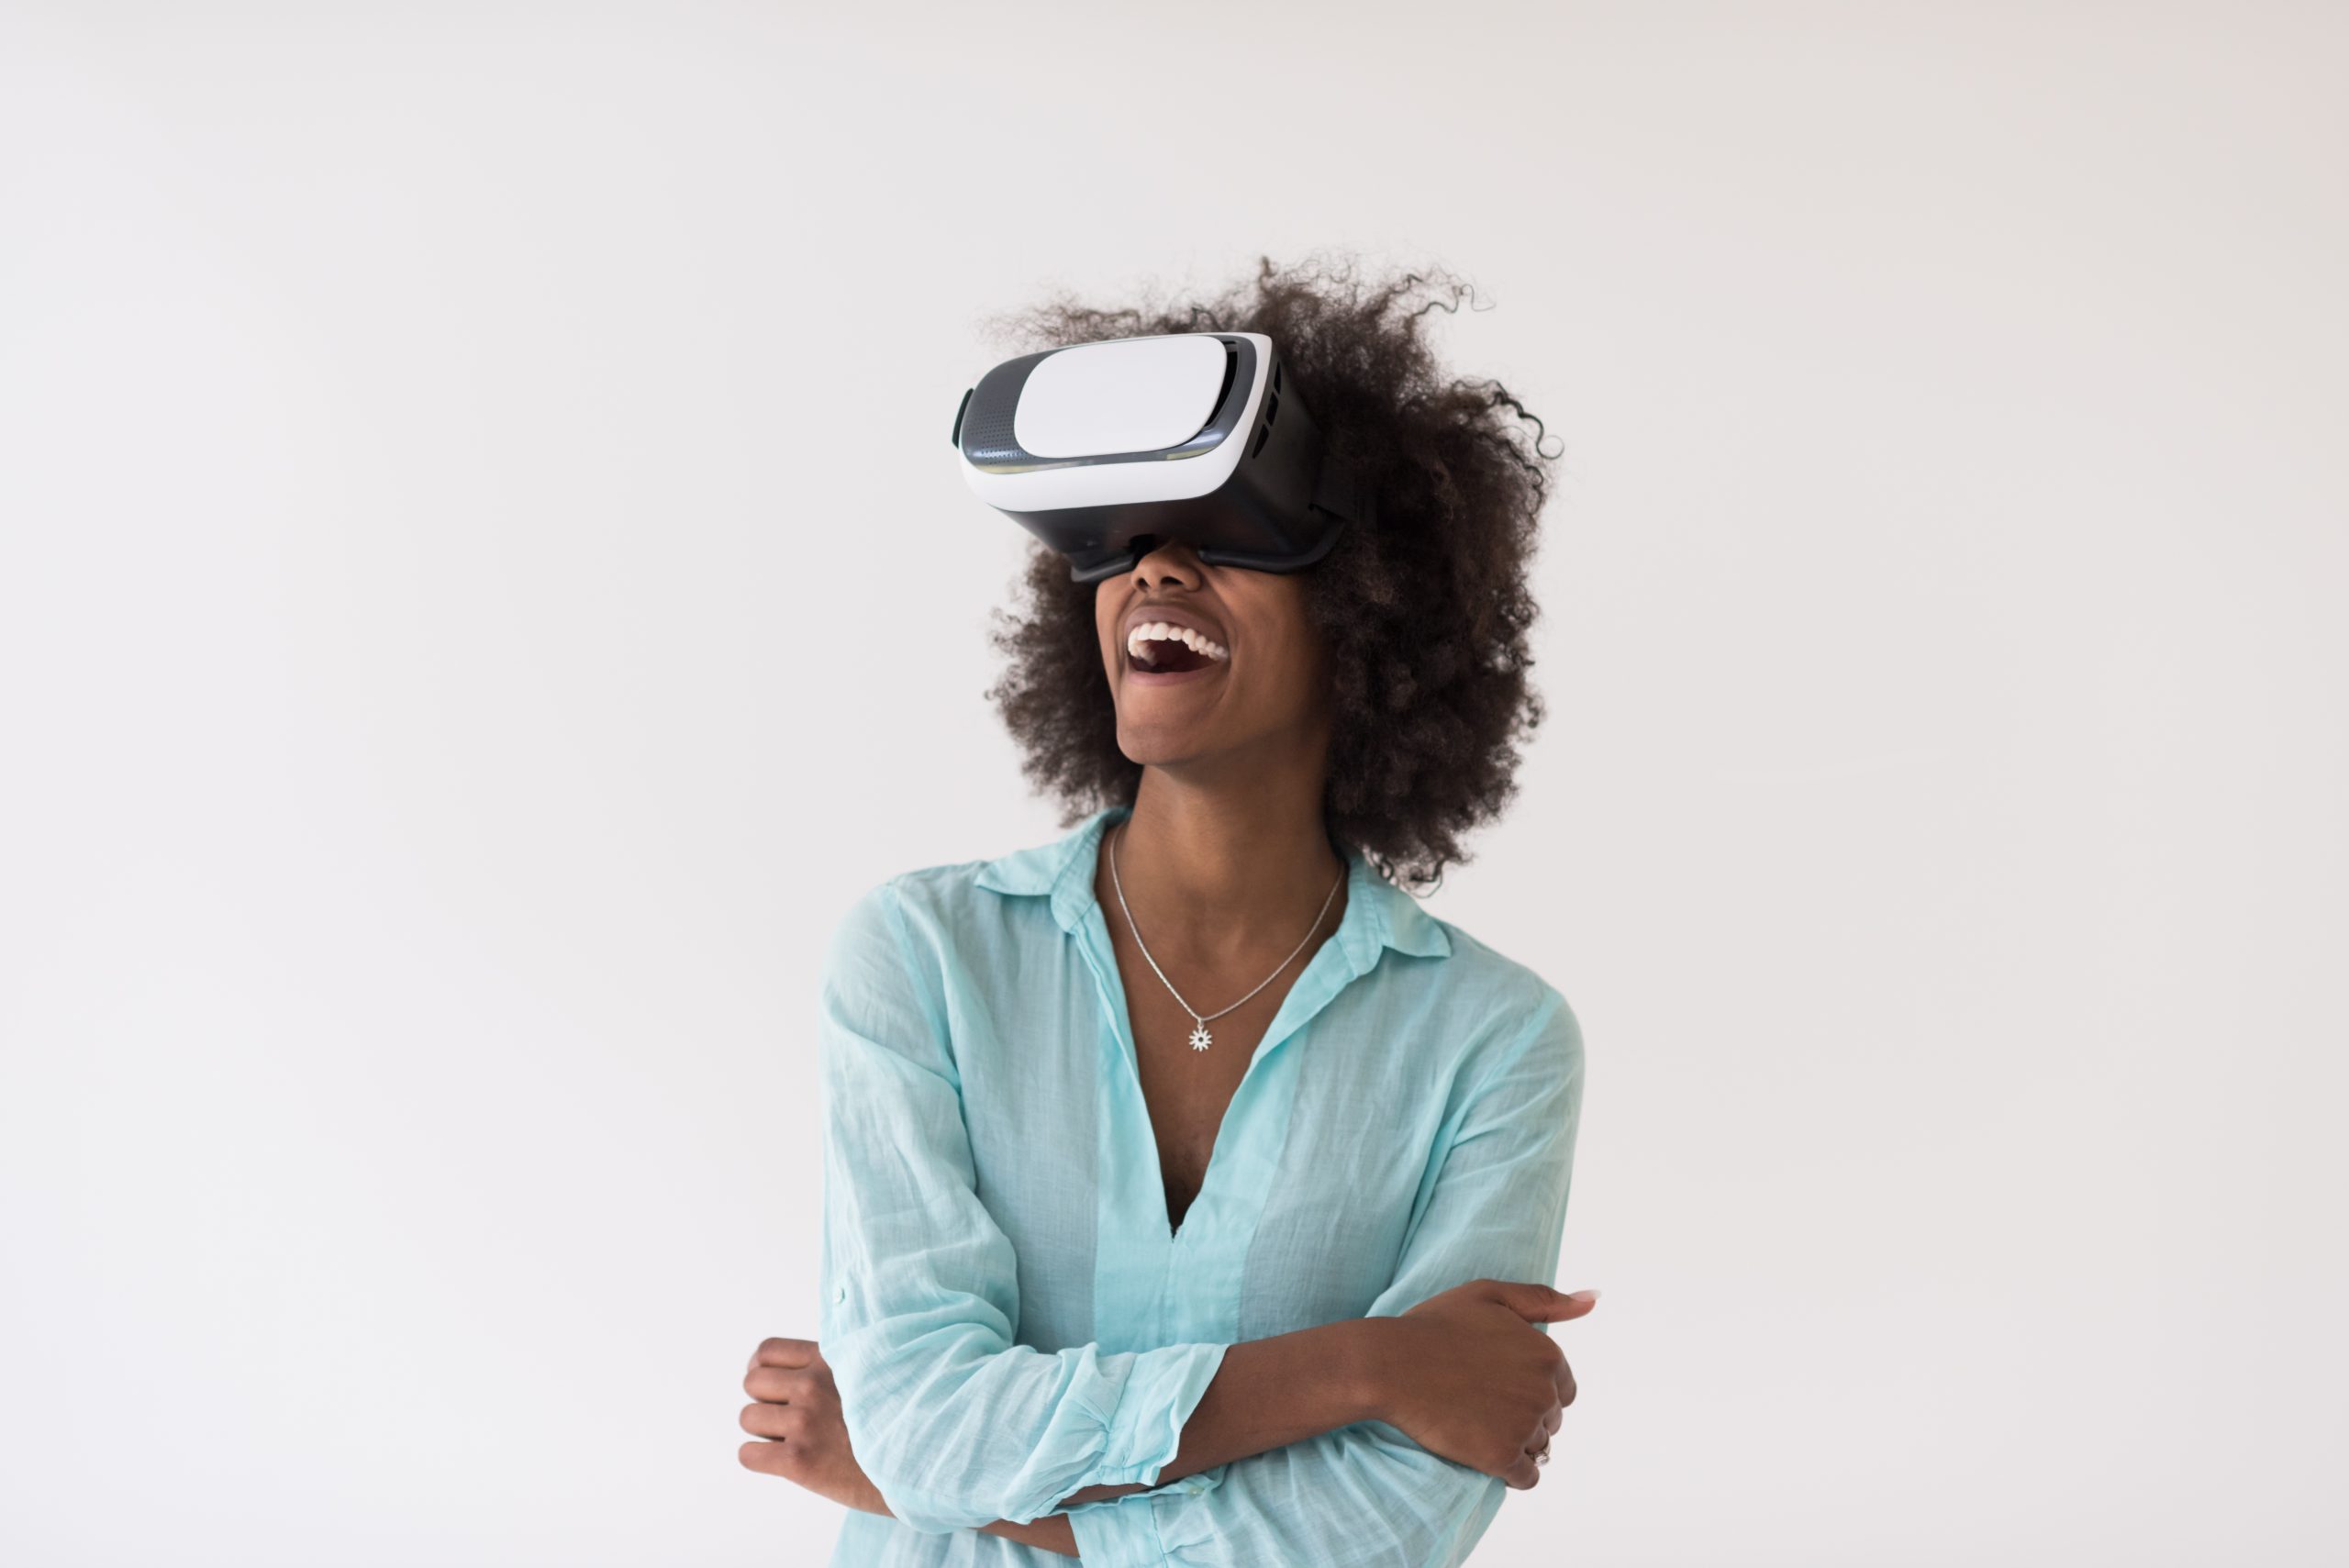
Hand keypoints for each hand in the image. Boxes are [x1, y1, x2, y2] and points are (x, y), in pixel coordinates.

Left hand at [738, 1336, 891, 1516]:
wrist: (922, 1463)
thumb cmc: (901, 1420)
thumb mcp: (874, 1371)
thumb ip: (839, 1364)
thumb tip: (806, 1369)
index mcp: (830, 1359)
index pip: (767, 1351)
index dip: (764, 1369)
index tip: (774, 1386)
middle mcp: (813, 1385)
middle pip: (752, 1382)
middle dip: (765, 1400)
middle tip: (786, 1416)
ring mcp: (804, 1421)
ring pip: (748, 1418)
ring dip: (765, 1430)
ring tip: (793, 1439)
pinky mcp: (798, 1459)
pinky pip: (748, 1454)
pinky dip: (760, 1458)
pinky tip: (785, 1461)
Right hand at [1369, 1280, 1595, 1488]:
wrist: (1390, 1364)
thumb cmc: (1436, 1325)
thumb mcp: (1490, 1295)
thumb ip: (1545, 1300)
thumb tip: (1593, 1300)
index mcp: (1548, 1355)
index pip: (1563, 1388)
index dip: (1531, 1387)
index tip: (1497, 1384)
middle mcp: (1544, 1392)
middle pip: (1551, 1419)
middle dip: (1524, 1414)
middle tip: (1480, 1402)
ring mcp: (1524, 1426)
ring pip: (1538, 1447)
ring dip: (1515, 1442)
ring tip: (1476, 1423)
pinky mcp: (1501, 1457)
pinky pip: (1525, 1477)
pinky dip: (1510, 1471)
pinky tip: (1483, 1451)